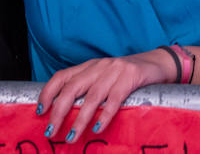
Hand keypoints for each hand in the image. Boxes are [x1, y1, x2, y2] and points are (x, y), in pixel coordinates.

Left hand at [38, 49, 170, 141]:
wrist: (159, 62)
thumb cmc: (129, 76)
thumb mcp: (105, 78)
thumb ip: (89, 89)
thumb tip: (68, 114)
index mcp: (90, 66)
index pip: (62, 76)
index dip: (48, 93)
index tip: (39, 111)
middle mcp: (99, 66)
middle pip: (71, 88)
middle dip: (58, 111)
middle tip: (51, 131)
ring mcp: (115, 70)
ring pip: (91, 97)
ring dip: (79, 119)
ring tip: (71, 136)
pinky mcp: (131, 77)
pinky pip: (114, 99)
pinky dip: (104, 115)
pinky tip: (97, 128)